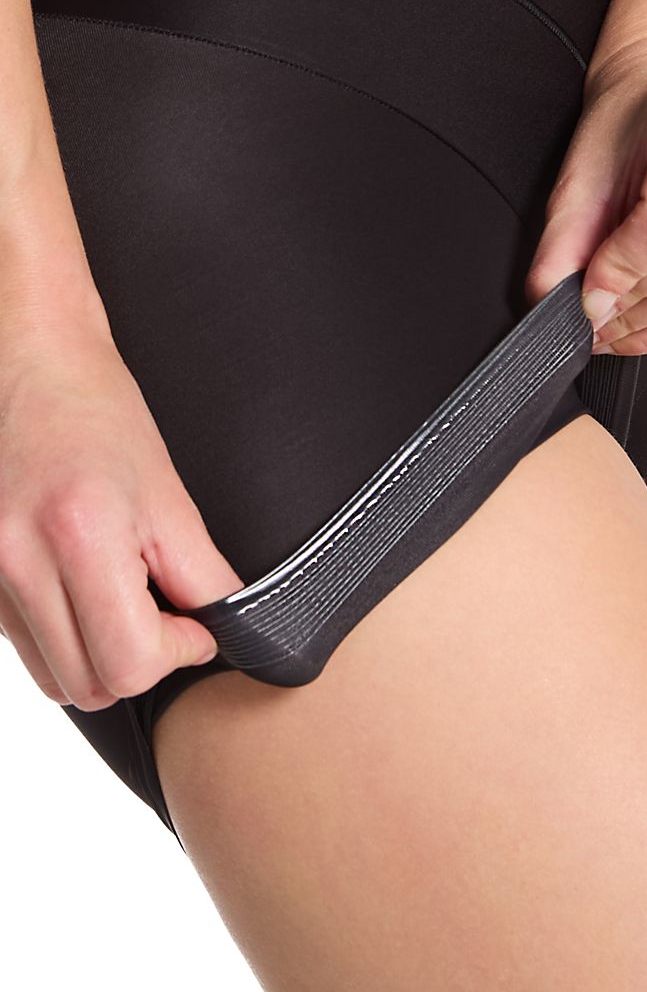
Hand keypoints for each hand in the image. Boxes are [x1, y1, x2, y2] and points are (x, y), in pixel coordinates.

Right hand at [0, 294, 242, 710]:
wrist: (24, 361)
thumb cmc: (98, 413)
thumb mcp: (168, 495)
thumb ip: (201, 574)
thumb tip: (224, 629)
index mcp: (79, 537)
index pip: (131, 663)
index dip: (178, 652)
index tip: (195, 622)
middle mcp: (16, 564)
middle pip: (91, 685)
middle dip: (142, 660)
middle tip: (164, 613)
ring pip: (55, 678)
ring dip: (101, 657)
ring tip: (123, 599)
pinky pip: (23, 648)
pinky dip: (63, 638)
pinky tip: (82, 589)